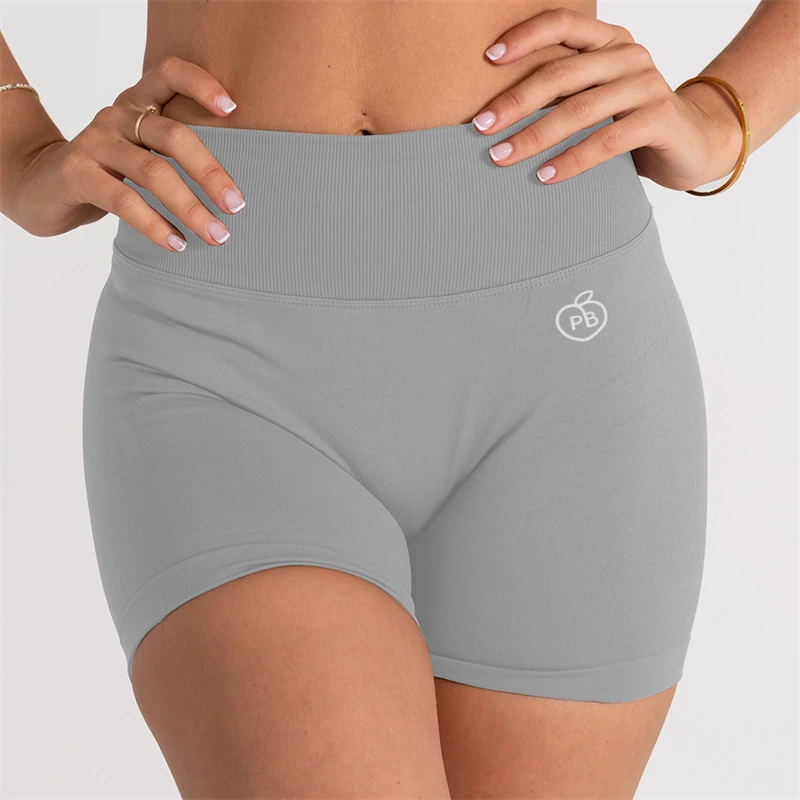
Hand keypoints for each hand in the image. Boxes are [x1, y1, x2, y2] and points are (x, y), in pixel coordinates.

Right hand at [8, 56, 245, 250]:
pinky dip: (155, 225)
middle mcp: (117, 116)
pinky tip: (176, 244)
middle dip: (210, 173)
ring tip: (216, 235)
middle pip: (173, 135)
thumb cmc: (106, 172)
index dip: (200, 84)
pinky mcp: (78, 174)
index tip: (233, 108)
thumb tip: (233, 194)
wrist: (41, 186)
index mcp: (137, 103)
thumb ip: (175, 156)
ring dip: (190, 208)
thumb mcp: (140, 153)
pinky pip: (125, 200)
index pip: (169, 73)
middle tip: (236, 206)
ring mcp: (95, 142)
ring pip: (153, 172)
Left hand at [472, 7, 741, 190]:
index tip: (488, 59)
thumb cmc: (631, 120)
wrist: (694, 143)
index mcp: (610, 41)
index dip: (524, 36)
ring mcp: (647, 85)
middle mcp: (629, 55)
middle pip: (561, 73)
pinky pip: (606, 141)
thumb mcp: (598, 95)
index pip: (563, 23)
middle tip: (480, 126)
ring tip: (501, 157)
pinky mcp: (660, 119)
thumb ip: (564, 91)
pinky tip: (544, 176)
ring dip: (534, 136)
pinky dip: (571, 161)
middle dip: (515, 101)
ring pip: (579, 109)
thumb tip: (496, 112)